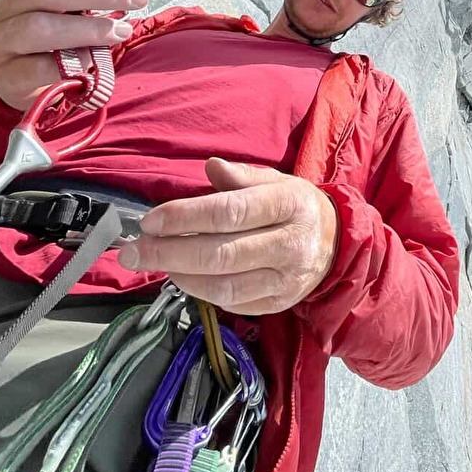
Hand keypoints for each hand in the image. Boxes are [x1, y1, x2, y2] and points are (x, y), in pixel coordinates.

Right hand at [0, 0, 147, 111]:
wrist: (20, 83)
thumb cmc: (52, 37)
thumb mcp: (73, 2)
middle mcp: (6, 5)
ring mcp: (1, 41)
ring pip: (39, 26)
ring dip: (88, 27)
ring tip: (122, 31)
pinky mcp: (7, 75)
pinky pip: (37, 67)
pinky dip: (69, 62)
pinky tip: (93, 61)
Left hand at [120, 158, 338, 313]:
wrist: (337, 243)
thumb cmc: (295, 206)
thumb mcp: (275, 181)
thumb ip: (240, 176)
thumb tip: (210, 167)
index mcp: (288, 205)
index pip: (229, 212)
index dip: (184, 217)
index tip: (149, 221)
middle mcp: (290, 244)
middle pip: (220, 253)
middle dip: (168, 253)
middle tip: (133, 251)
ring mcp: (286, 279)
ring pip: (223, 285)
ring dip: (180, 275)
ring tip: (153, 262)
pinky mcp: (278, 304)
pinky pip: (231, 303)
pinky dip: (200, 291)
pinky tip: (182, 276)